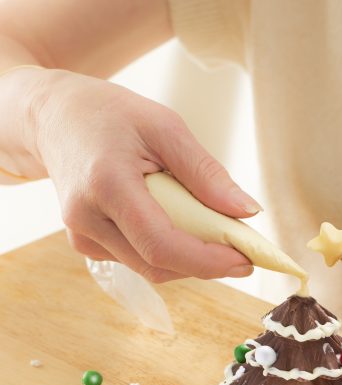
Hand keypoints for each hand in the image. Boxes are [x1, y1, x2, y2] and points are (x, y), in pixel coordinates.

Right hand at [29, 69, 259, 281]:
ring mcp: (82, 236)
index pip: (161, 244)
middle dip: (207, 264)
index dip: (207, 260)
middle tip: (244, 250)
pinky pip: (138, 260)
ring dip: (190, 258)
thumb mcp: (164, 126)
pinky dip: (169, 251)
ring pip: (151, 269)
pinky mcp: (85, 244)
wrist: (53, 118)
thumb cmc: (109, 115)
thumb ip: (205, 172)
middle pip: (159, 265)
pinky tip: (178, 225)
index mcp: (106, 185)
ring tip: (213, 230)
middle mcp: (86, 219)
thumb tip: (246, 212)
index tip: (246, 260)